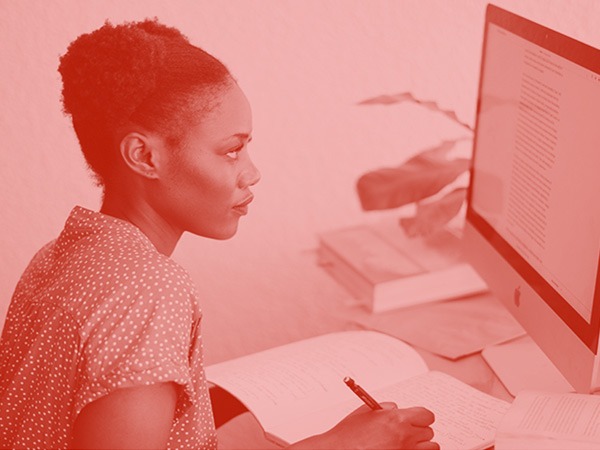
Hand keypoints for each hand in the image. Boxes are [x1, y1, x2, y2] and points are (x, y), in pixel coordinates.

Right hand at [291, 403, 438, 449]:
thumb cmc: (348, 436)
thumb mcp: (365, 413)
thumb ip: (384, 408)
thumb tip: (395, 408)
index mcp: (397, 420)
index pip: (426, 415)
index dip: (422, 417)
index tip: (418, 419)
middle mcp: (404, 437)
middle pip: (429, 432)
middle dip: (419, 431)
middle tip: (408, 433)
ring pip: (431, 448)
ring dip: (422, 446)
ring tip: (409, 444)